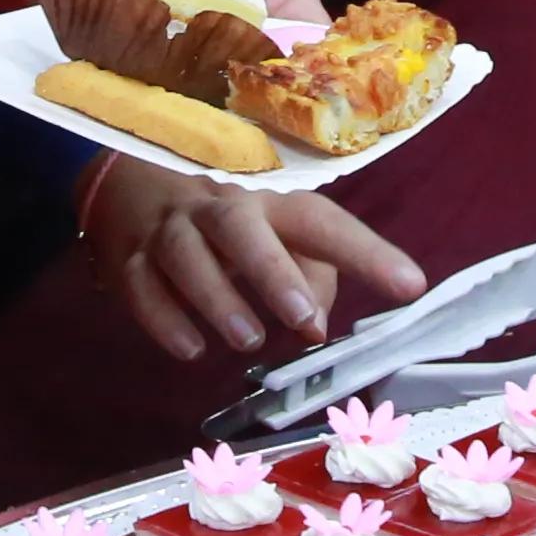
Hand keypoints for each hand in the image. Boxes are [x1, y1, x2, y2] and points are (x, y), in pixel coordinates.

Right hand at [75, 158, 428, 359]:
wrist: (125, 186)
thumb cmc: (223, 223)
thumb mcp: (275, 238)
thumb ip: (308, 280)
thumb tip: (316, 330)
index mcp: (268, 203)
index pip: (321, 222)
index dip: (367, 253)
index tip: (410, 287)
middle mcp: (217, 209)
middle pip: (241, 228)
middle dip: (272, 272)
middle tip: (301, 318)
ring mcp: (167, 230)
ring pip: (186, 254)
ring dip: (218, 298)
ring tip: (249, 339)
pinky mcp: (127, 257)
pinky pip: (141, 285)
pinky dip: (164, 319)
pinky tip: (191, 348)